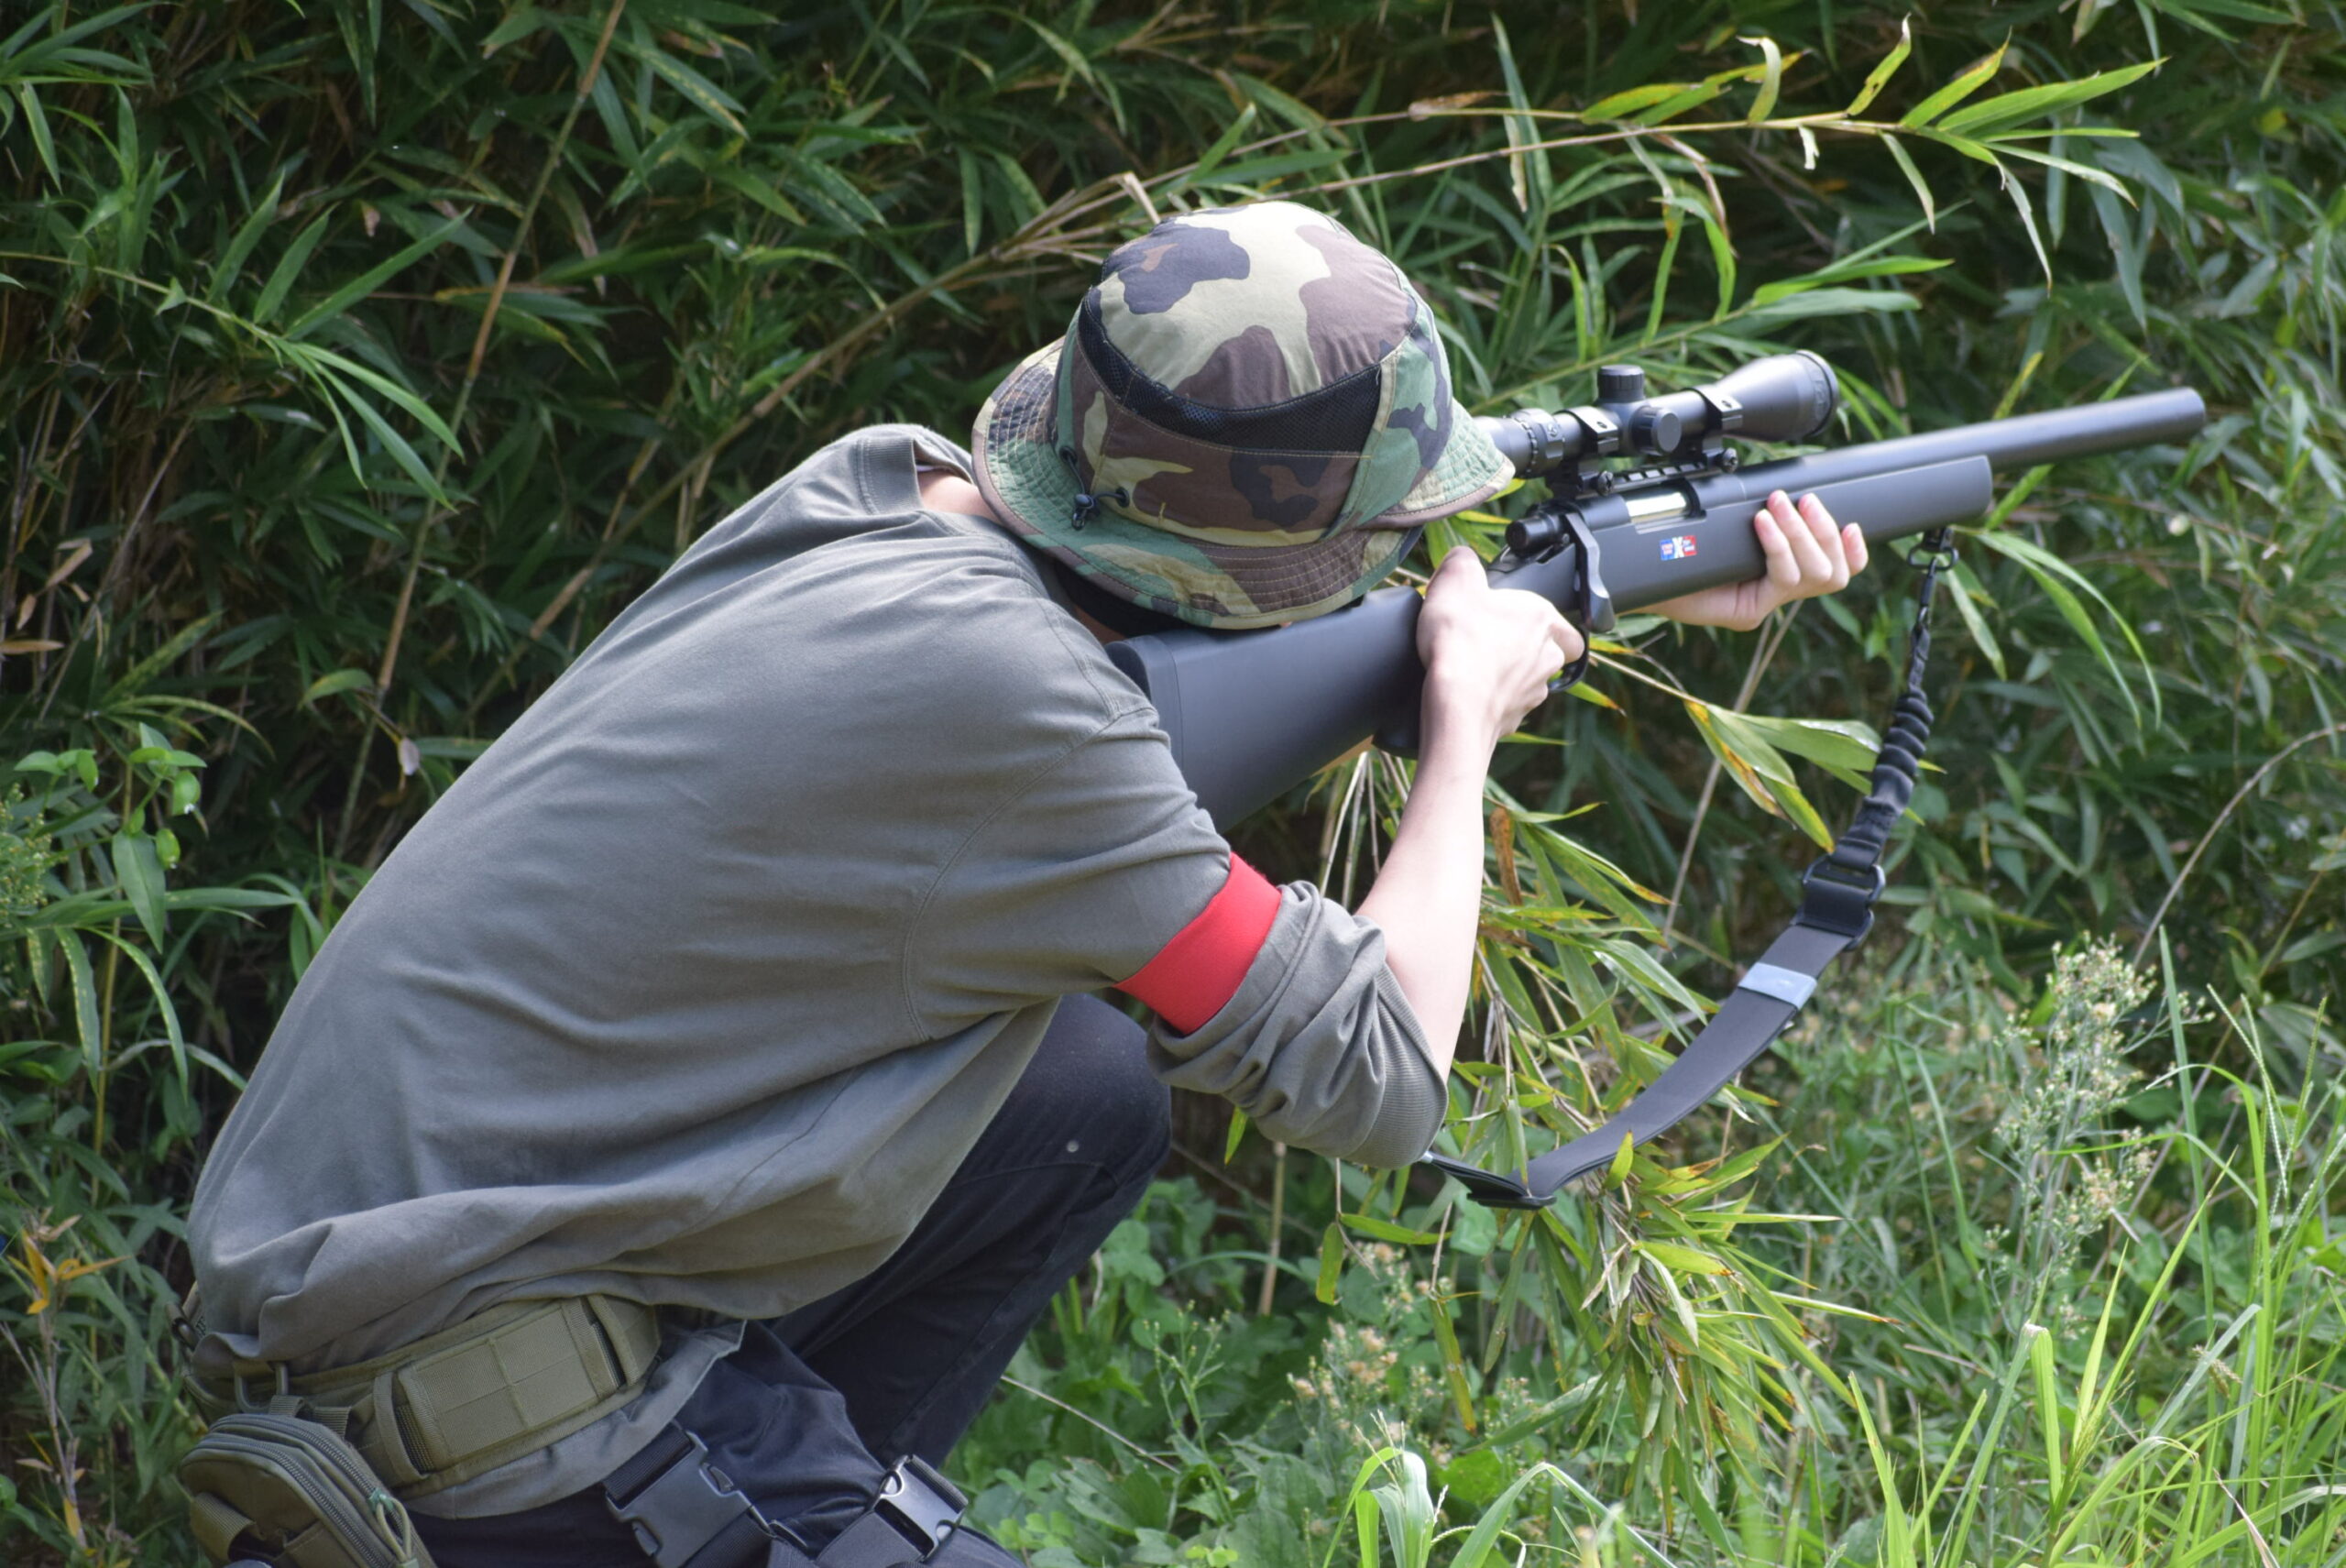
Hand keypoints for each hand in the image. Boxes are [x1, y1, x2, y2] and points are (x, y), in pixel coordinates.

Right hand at [1415, 546, 1583, 747]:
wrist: (1455, 703)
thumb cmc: (1460, 641)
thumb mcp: (1454, 581)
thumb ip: (1463, 561)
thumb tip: (1463, 559)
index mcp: (1542, 618)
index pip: (1562, 622)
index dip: (1536, 619)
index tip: (1507, 619)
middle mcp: (1548, 656)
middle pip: (1549, 653)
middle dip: (1526, 650)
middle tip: (1493, 645)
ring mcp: (1534, 692)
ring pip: (1531, 682)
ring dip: (1510, 677)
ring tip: (1475, 671)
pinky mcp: (1514, 720)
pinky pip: (1508, 707)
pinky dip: (1492, 701)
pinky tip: (1467, 694)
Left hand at [1647, 490, 1868, 631]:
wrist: (1640, 574)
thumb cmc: (1679, 547)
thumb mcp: (1728, 526)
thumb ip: (1762, 516)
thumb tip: (1787, 490)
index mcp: (1779, 575)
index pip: (1837, 570)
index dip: (1853, 551)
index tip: (1853, 524)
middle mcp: (1775, 593)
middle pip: (1832, 573)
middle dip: (1824, 531)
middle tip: (1803, 500)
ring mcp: (1762, 605)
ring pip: (1812, 575)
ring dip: (1801, 533)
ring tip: (1777, 505)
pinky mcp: (1745, 613)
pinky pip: (1780, 579)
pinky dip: (1777, 545)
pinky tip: (1761, 524)